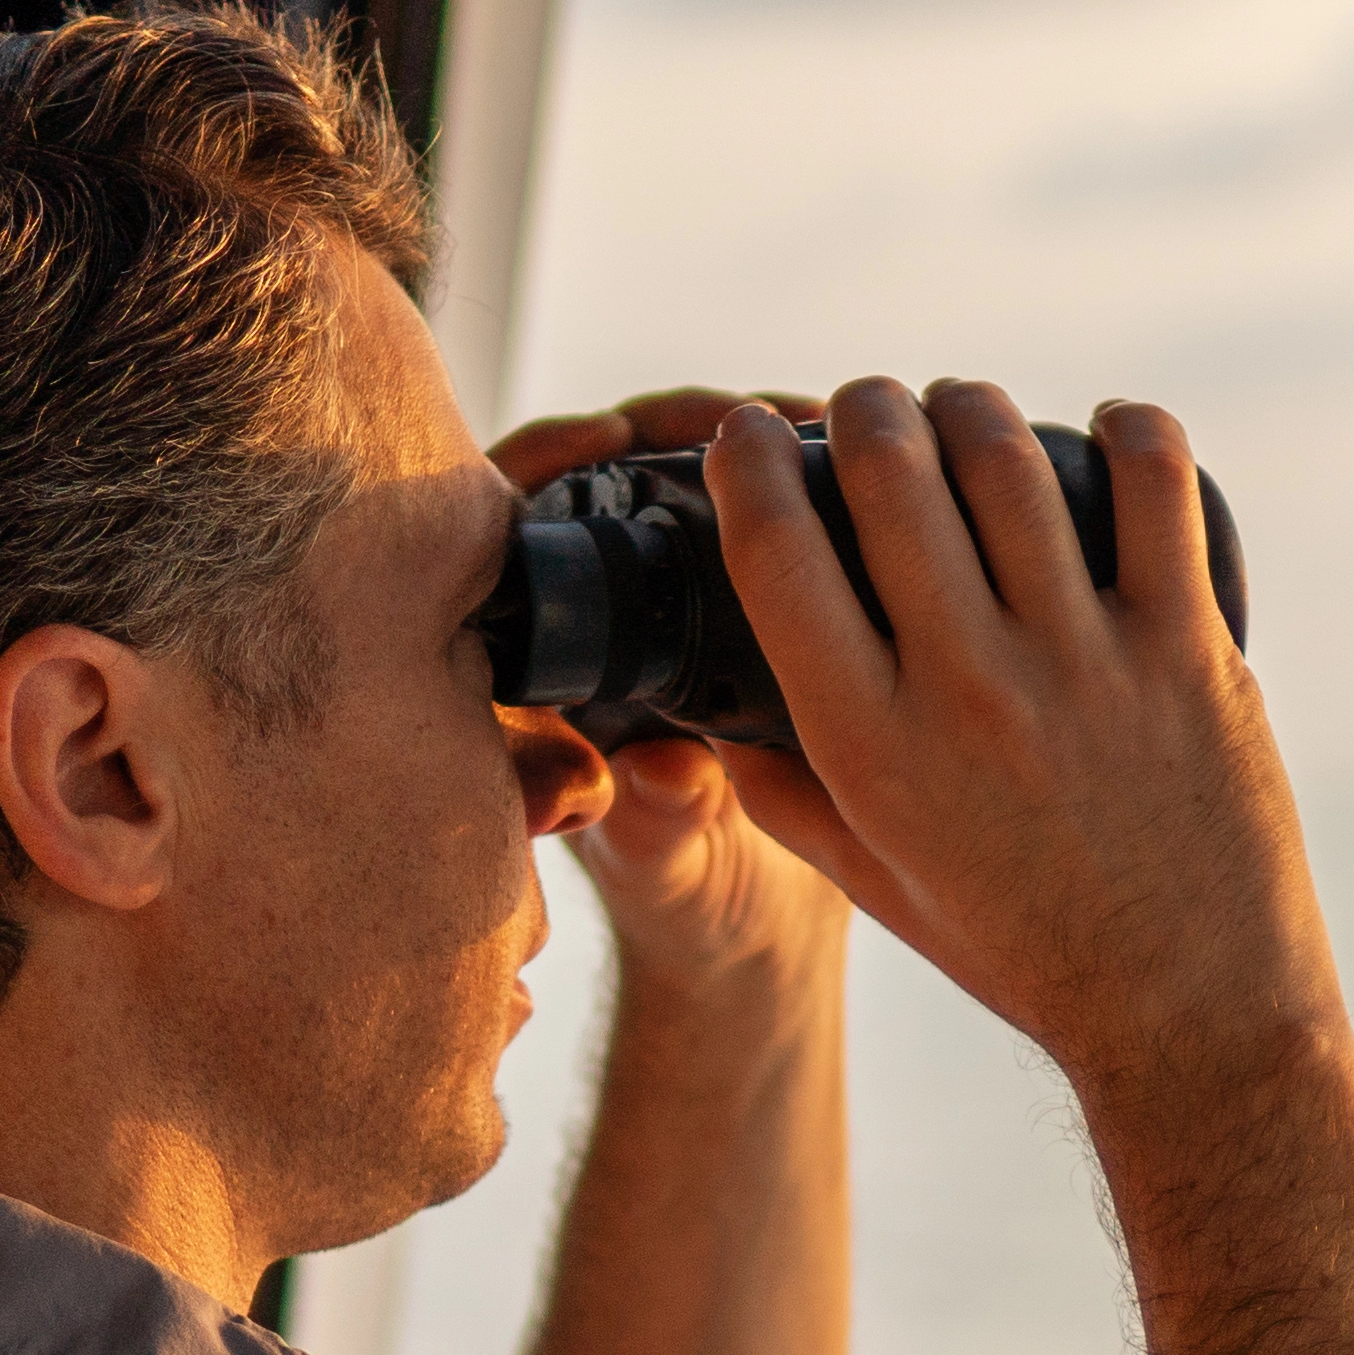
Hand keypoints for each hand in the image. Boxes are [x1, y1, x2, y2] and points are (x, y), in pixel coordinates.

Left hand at [489, 388, 852, 1013]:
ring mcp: (662, 617)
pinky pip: (751, 523)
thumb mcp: (670, 876)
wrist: (763, 937)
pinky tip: (850, 467)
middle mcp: (587, 631)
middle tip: (736, 418)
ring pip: (681, 489)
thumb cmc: (688, 915)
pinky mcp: (734, 613)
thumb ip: (653, 829)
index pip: (503, 535)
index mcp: (538, 676)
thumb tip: (648, 773)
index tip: (606, 436)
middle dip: (664, 430)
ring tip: (811, 425)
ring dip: (741, 448)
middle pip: (599, 483)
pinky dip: (792, 487)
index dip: (540, 464)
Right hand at [695, 376, 1340, 1111]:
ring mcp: (1085, 664)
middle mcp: (968, 692)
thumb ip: (791, 803)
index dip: (749, 460)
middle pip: (884, 467)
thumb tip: (714, 728)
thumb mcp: (882, 890)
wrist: (1192, 1022)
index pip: (775, 551)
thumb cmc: (1028, 954)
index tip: (753, 437)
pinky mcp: (1189, 651)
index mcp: (872, 747)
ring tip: (961, 413)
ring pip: (1005, 457)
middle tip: (870, 412)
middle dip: (864, 408)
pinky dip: (1125, 433)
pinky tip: (1102, 434)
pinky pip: (1155, 485)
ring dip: (968, 406)